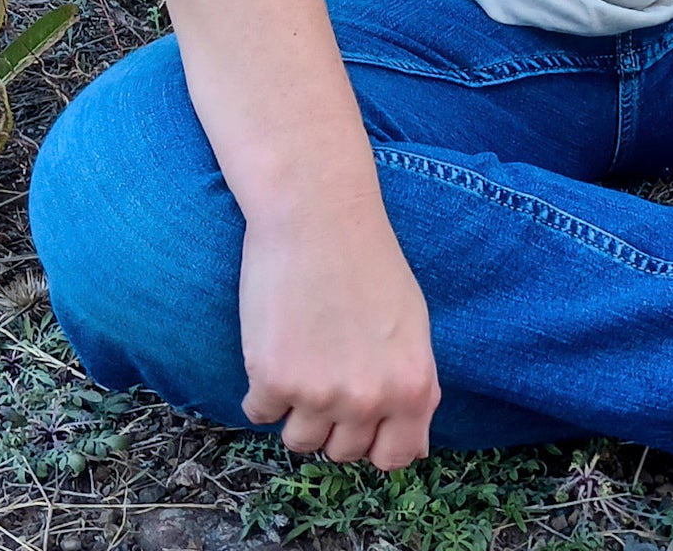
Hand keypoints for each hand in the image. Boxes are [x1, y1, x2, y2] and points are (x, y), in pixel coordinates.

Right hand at [238, 192, 440, 469]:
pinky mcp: (273, 380)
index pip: (395, 458)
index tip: (360, 421)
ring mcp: (320, 394)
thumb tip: (411, 448)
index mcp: (413, 386)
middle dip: (333, 421)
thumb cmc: (367, 261)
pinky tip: (275, 344)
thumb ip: (413, 386)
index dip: (374, 442)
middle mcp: (370, 398)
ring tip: (302, 355)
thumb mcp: (412, 325)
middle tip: (327, 368)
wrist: (317, 214)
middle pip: (342, 453)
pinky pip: (260, 414)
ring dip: (296, 410)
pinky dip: (262, 389)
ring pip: (299, 441)